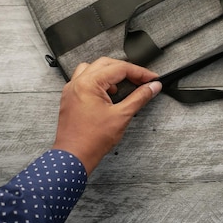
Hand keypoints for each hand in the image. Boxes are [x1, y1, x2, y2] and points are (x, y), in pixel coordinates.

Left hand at [52, 57, 161, 174]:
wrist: (74, 157)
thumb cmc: (91, 140)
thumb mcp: (122, 116)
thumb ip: (139, 97)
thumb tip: (152, 87)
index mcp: (89, 83)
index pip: (119, 69)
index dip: (139, 73)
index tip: (151, 78)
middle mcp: (77, 83)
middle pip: (107, 64)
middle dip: (127, 70)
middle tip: (142, 80)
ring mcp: (72, 90)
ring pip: (94, 69)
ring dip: (111, 73)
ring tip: (124, 85)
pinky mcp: (70, 98)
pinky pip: (85, 80)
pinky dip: (99, 81)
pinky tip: (108, 93)